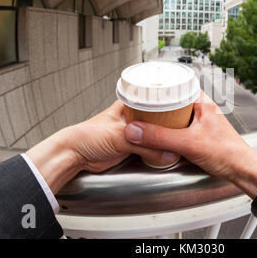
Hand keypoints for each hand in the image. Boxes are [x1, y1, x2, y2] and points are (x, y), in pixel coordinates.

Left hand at [26, 101, 169, 193]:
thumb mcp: (119, 136)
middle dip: (167, 124)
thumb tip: (165, 152)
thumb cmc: (86, 136)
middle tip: (182, 127)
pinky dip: (155, 150)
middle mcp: (130, 119)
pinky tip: (164, 150)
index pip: (152, 101)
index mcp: (127, 106)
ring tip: (176, 139)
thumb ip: (144, 145)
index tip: (181, 110)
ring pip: (152, 135)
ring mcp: (131, 134)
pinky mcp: (130, 148)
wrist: (74, 156)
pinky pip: (147, 148)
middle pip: (155, 120)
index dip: (167, 104)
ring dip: (161, 139)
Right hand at [124, 92, 256, 197]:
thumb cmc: (227, 152)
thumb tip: (136, 130)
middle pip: (171, 100)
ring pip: (173, 115)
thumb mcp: (188, 143)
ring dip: (160, 119)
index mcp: (201, 101)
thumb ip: (161, 137)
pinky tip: (158, 136)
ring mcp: (198, 121)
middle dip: (154, 104)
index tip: (140, 91)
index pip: (175, 84)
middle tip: (138, 107)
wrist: (241, 170)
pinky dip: (166, 130)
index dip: (157, 87)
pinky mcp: (197, 134)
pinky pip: (176, 127)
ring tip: (143, 120)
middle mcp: (200, 107)